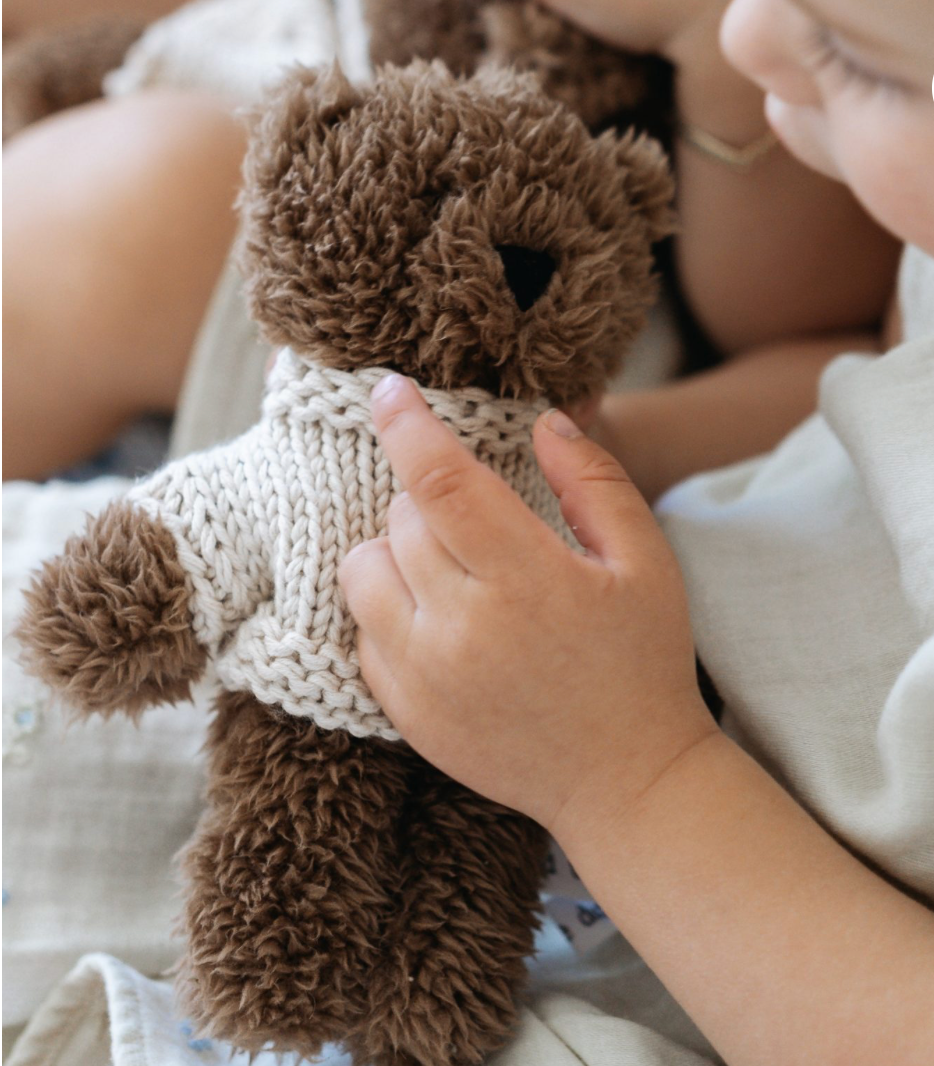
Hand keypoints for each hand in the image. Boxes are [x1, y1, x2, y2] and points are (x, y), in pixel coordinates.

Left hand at [338, 375, 715, 831]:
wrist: (625, 781)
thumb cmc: (642, 664)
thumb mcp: (646, 563)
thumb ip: (595, 483)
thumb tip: (546, 420)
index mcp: (526, 580)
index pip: (441, 482)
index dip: (407, 426)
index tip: (386, 389)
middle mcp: (461, 628)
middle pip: (399, 522)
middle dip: (422, 498)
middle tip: (468, 515)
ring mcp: (424, 676)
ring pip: (362, 573)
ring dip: (392, 550)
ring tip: (443, 562)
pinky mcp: (405, 712)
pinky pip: (362, 633)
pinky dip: (385, 608)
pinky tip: (435, 617)